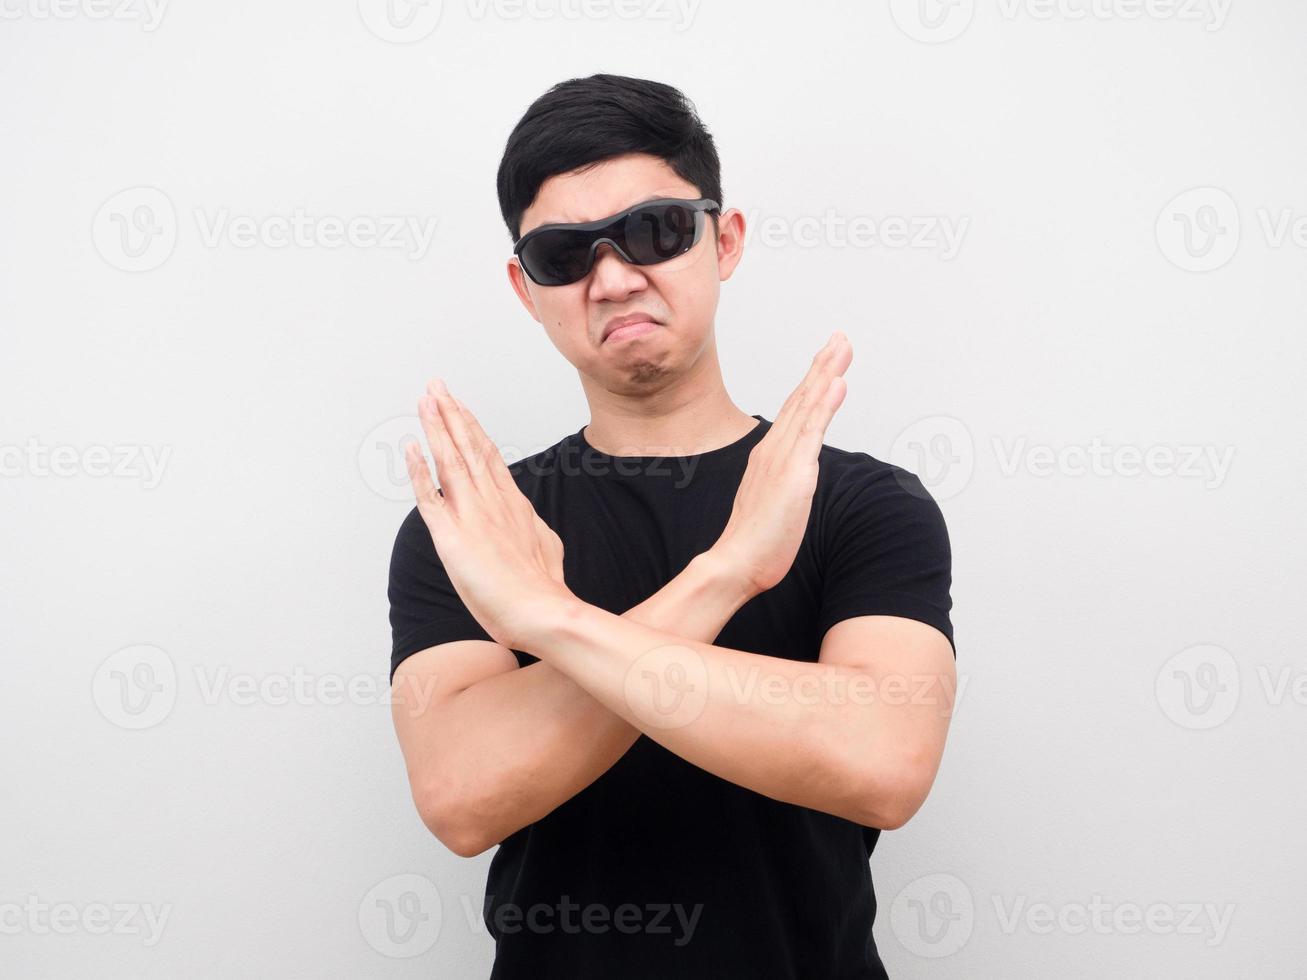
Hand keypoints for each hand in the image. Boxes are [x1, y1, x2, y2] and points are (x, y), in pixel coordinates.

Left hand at [403, 379, 572, 648]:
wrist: (543, 611)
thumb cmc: (543, 590)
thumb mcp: (545, 547)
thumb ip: (532, 529)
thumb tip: (530, 523)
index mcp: (512, 503)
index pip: (487, 455)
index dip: (471, 428)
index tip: (459, 406)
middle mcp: (492, 501)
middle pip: (469, 447)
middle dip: (452, 413)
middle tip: (437, 386)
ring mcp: (472, 515)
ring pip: (451, 460)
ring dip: (437, 427)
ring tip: (426, 399)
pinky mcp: (452, 536)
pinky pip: (429, 497)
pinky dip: (418, 471)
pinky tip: (410, 448)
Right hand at [712, 331, 851, 594]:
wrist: (736, 562)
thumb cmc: (755, 542)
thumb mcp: (773, 505)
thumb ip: (782, 485)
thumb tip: (793, 479)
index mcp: (770, 456)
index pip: (796, 411)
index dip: (813, 382)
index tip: (828, 359)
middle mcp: (774, 449)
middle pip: (802, 398)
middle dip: (822, 365)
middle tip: (840, 337)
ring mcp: (783, 458)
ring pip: (807, 406)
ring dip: (825, 372)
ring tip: (842, 347)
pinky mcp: (794, 473)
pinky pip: (812, 431)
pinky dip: (824, 403)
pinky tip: (836, 382)